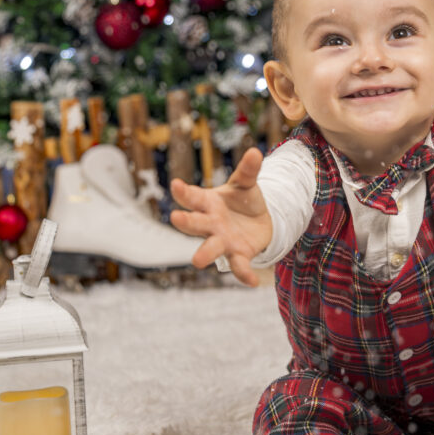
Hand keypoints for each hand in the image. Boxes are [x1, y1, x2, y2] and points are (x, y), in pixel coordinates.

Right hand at [169, 147, 272, 286]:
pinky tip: (253, 281)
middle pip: (195, 223)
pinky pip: (239, 266)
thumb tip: (256, 152)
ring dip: (204, 253)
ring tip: (196, 261)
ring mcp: (222, 241)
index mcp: (208, 203)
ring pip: (211, 248)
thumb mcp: (246, 184)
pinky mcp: (239, 254)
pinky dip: (244, 274)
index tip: (175, 184)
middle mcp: (211, 224)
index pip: (193, 197)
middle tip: (176, 217)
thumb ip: (249, 170)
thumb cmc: (243, 200)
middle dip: (186, 222)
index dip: (184, 192)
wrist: (258, 221)